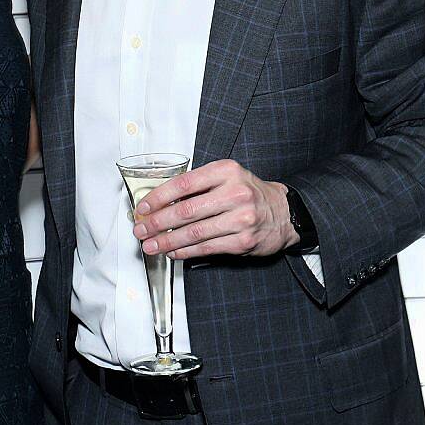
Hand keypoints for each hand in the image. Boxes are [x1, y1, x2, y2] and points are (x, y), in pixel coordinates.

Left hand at [132, 159, 296, 258]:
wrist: (283, 212)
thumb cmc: (247, 193)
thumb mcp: (226, 178)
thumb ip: (198, 187)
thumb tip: (160, 202)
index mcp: (226, 171)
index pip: (184, 183)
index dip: (159, 196)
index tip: (144, 206)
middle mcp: (235, 193)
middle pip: (186, 210)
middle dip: (158, 222)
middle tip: (141, 228)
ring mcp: (241, 218)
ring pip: (194, 232)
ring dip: (167, 241)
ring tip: (151, 245)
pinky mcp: (243, 241)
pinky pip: (207, 248)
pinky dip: (185, 251)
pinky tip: (173, 252)